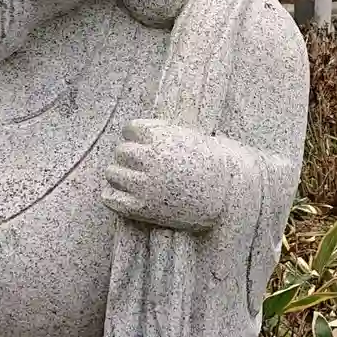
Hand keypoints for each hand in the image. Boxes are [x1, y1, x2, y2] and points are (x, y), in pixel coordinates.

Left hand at [102, 119, 230, 232]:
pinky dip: (113, 195)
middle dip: (130, 157)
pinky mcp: (141, 207)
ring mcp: (144, 184)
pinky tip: (123, 195)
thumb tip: (139, 132)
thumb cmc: (211, 166)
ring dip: (121, 175)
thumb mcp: (190, 138)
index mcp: (162, 138)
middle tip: (141, 166)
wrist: (226, 198)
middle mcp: (150, 159)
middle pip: (121, 151)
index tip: (142, 144)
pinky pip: (110, 197)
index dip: (136, 136)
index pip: (130, 129)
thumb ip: (163, 133)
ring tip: (134, 180)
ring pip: (112, 173)